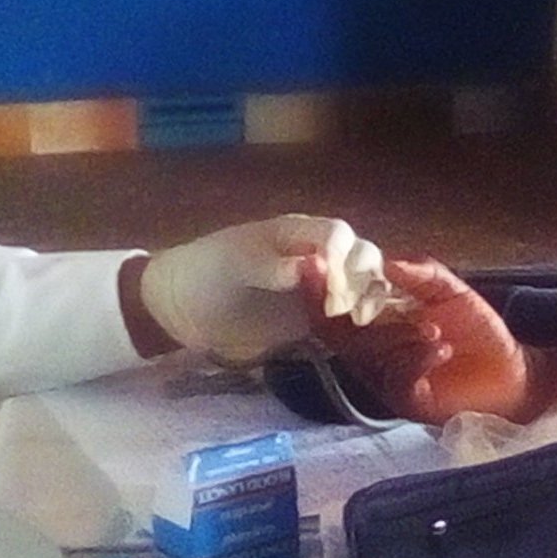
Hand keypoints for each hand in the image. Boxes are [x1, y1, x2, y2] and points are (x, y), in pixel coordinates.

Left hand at [140, 215, 400, 363]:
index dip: (342, 258)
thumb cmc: (206, 274)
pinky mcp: (320, 314)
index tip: (328, 288)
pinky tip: (362, 325)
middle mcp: (318, 253)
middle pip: (363, 254)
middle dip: (360, 279)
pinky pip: (356, 307)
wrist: (184, 310)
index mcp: (297, 232)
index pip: (337, 235)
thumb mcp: (234, 264)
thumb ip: (273, 266)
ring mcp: (322, 284)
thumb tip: (315, 267)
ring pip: (368, 279)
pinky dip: (368, 312)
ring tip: (356, 320)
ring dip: (372, 295)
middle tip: (334, 309)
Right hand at [305, 256, 537, 423]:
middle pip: (338, 333)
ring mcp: (388, 379)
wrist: (513, 375)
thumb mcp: (451, 292)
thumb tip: (386, 262)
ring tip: (434, 328)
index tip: (310, 261)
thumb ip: (421, 273)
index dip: (318, 288)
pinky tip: (441, 348)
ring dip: (397, 336)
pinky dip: (417, 359)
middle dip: (337, 307)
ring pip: (369, 355)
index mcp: (376, 323)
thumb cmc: (478, 333)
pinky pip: (399, 379)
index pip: (334, 308)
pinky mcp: (408, 401)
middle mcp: (373, 353)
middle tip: (356, 288)